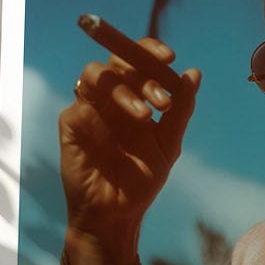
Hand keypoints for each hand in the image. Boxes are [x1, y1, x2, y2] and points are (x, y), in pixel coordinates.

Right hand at [58, 36, 199, 264]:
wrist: (118, 214)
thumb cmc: (142, 179)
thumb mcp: (168, 144)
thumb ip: (180, 109)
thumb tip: (194, 73)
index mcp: (133, 95)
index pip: (137, 59)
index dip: (150, 50)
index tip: (170, 57)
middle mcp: (109, 97)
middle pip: (116, 60)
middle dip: (141, 73)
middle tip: (162, 103)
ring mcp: (88, 109)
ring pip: (94, 75)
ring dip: (122, 91)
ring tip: (144, 117)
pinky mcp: (70, 127)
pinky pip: (80, 110)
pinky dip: (100, 122)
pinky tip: (114, 145)